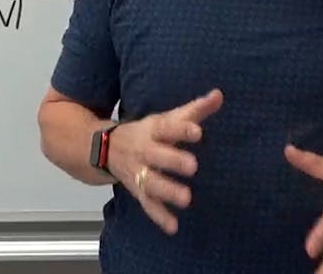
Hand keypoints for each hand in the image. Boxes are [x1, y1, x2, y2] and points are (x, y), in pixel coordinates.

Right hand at [108, 89, 223, 234]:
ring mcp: (139, 172)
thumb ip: (195, 109)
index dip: (182, 129)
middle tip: (193, 166)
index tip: (198, 132)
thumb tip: (219, 95)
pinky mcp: (137, 190)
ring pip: (151, 183)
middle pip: (157, 156)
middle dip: (173, 161)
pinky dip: (159, 216)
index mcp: (153, 130)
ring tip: (187, 199)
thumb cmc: (148, 132)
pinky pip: (147, 204)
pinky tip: (173, 227)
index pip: (167, 127)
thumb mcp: (167, 118)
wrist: (104, 147)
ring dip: (168, 191)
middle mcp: (143, 151)